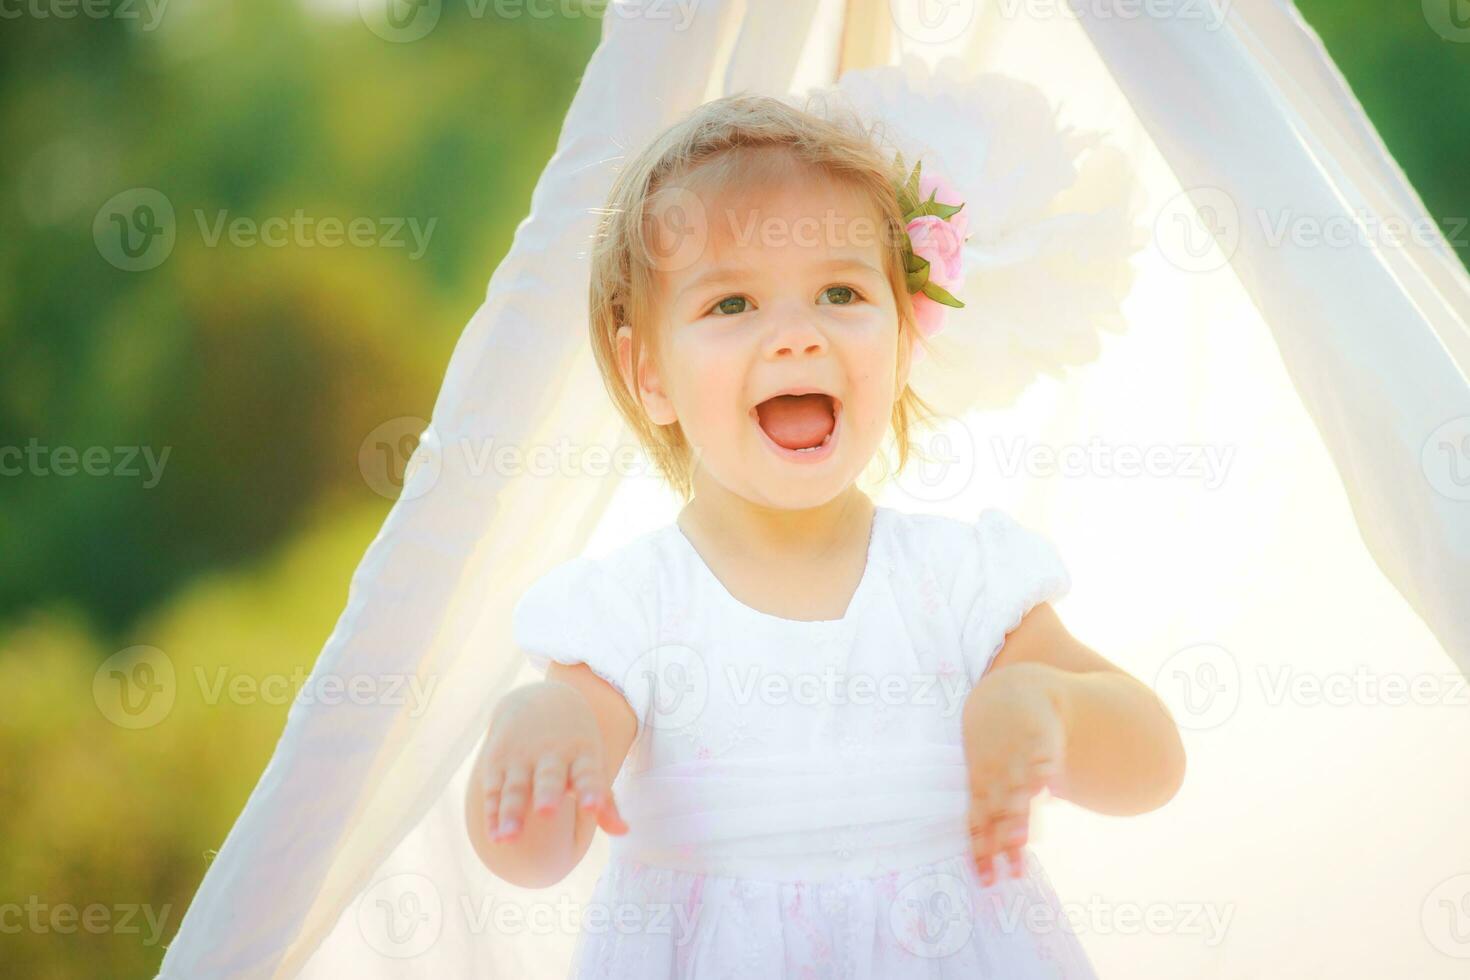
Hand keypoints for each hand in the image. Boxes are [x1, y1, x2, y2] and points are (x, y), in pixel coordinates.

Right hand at [478, 680, 628, 842]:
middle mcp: (550, 754)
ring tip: (509, 838)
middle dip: (547, 793)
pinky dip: (493, 814)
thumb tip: (623, 832)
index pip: (588, 773)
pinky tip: (496, 837)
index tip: (593, 807)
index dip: (591, 790)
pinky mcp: (497, 762)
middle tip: (547, 811)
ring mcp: (521, 757)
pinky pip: (494, 791)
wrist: (538, 699)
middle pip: (549, 777)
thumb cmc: (573, 744)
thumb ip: (605, 799)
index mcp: (581, 753)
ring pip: (515, 787)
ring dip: (511, 812)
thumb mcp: (592, 762)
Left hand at [961, 663, 1068, 885]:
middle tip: (1009, 869)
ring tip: (1022, 840)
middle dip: (1002, 842)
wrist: (1016, 688)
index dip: (980, 851)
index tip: (985, 881)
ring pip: (1018, 790)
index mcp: (980, 780)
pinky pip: (1042, 759)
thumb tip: (999, 846)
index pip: (976, 822)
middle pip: (997, 812)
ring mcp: (1018, 755)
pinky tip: (1049, 792)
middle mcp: (996, 771)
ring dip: (1020, 814)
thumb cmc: (997, 738)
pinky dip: (1045, 774)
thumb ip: (990, 807)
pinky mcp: (1041, 739)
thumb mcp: (983, 766)